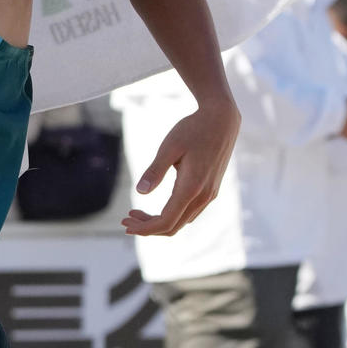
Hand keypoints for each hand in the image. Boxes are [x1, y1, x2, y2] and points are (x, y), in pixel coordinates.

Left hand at [122, 97, 239, 235]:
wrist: (221, 119)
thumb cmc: (193, 130)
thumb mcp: (169, 147)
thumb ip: (155, 171)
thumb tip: (140, 192)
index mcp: (192, 188)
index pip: (166, 221)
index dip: (144, 228)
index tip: (125, 224)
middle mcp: (204, 196)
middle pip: (173, 226)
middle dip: (147, 227)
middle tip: (125, 220)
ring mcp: (210, 194)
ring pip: (182, 221)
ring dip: (158, 222)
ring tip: (135, 213)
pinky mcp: (211, 189)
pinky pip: (190, 212)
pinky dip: (172, 215)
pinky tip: (157, 208)